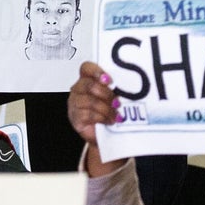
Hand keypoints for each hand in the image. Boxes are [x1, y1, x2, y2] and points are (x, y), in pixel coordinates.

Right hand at [69, 62, 125, 176]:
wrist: (106, 136)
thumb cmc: (110, 113)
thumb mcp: (114, 98)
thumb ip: (116, 89)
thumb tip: (130, 85)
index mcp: (87, 80)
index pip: (86, 68)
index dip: (97, 72)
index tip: (109, 80)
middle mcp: (79, 90)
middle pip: (89, 85)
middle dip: (106, 94)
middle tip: (117, 103)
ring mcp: (75, 104)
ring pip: (90, 101)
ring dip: (106, 109)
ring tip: (116, 115)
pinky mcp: (75, 118)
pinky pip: (88, 115)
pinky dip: (102, 118)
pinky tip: (109, 121)